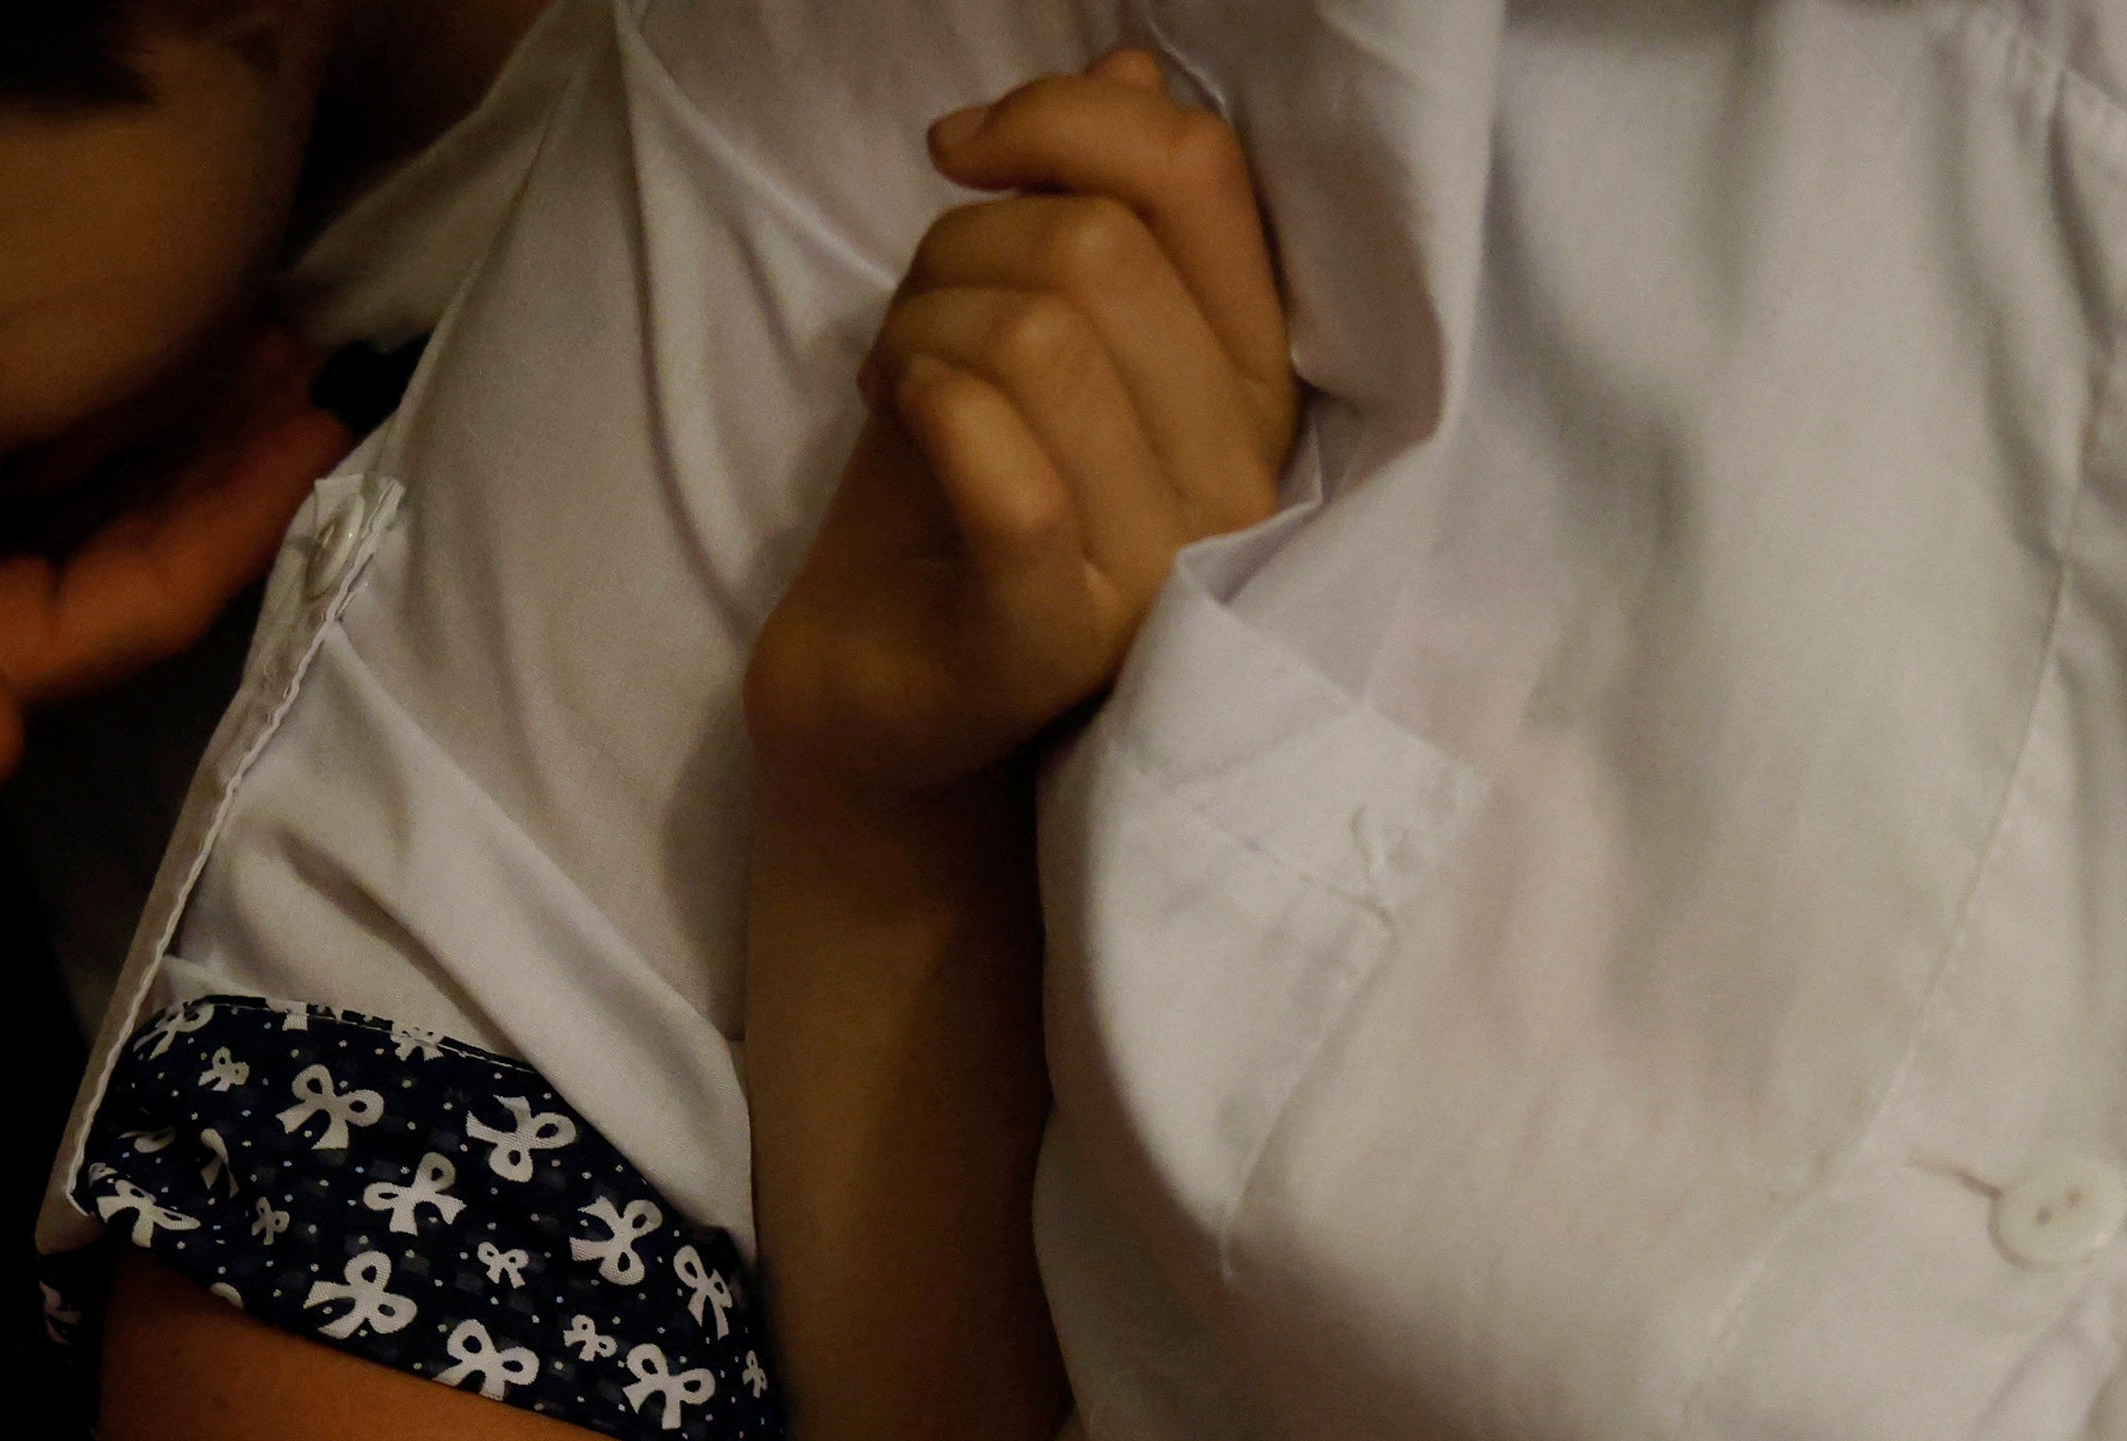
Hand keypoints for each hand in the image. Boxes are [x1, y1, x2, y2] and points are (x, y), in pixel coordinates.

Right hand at [0, 335, 346, 789]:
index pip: (138, 600)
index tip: (312, 426)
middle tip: (308, 347)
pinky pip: (16, 457)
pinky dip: (83, 400)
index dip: (233, 519)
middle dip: (228, 458)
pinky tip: (127, 334)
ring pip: (91, 497)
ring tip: (256, 324)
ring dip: (175, 420)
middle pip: (140, 546)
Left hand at [745, 52, 1299, 800]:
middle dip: (963, 240)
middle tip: (915, 312)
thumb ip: (1096, 205)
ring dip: (922, 320)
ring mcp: (1165, 570)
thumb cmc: (953, 499)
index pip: (1199, 175)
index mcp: (1247, 378)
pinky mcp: (1063, 637)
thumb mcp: (1024, 319)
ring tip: (900, 373)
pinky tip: (896, 404)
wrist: (878, 686)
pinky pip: (1008, 474)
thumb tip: (1134, 68)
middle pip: (1100, 247)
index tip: (965, 152)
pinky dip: (924, 396)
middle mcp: (1236, 474)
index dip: (1064, 119)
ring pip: (1038, 335)